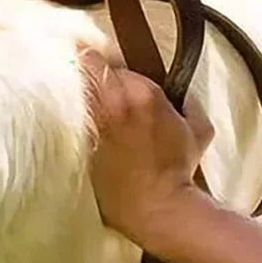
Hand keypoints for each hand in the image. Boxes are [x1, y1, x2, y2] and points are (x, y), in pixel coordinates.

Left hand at [83, 51, 212, 245]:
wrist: (158, 205)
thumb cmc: (178, 168)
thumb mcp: (198, 128)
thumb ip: (186, 102)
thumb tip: (175, 92)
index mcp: (142, 92)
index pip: (103, 57)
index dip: (97, 59)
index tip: (97, 65)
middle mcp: (113, 103)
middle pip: (80, 68)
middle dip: (80, 70)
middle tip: (77, 75)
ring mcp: (93, 124)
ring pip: (69, 90)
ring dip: (70, 90)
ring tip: (68, 94)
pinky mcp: (80, 146)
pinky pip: (64, 119)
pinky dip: (63, 115)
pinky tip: (64, 119)